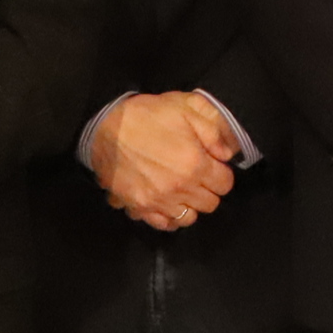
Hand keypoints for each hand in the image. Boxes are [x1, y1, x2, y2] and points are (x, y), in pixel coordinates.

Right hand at [92, 93, 238, 231]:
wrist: (104, 126)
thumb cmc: (146, 115)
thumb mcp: (186, 107)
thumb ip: (214, 130)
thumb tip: (228, 154)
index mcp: (195, 165)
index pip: (225, 184)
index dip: (221, 172)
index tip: (212, 164)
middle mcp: (179, 189)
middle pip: (210, 204)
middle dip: (208, 189)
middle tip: (198, 175)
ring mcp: (158, 201)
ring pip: (188, 218)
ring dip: (189, 205)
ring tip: (182, 190)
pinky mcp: (138, 207)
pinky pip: (162, 224)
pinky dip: (167, 216)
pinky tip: (165, 202)